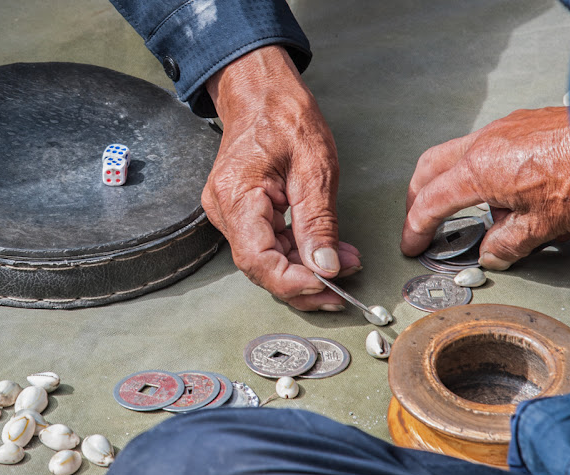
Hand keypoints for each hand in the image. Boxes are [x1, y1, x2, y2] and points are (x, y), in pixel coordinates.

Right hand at [203, 46, 360, 309]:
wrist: (261, 93)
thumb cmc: (284, 117)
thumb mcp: (315, 168)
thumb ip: (319, 223)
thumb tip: (326, 268)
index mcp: (237, 196)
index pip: (257, 259)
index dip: (292, 281)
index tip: (328, 286)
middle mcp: (224, 211)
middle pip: (261, 267)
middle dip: (304, 282)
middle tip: (344, 287)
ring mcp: (230, 214)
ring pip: (266, 260)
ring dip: (305, 270)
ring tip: (344, 264)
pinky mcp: (241, 214)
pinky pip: (267, 245)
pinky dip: (297, 253)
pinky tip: (326, 253)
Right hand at [401, 107, 569, 269]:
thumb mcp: (541, 225)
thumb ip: (507, 244)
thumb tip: (493, 252)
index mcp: (477, 169)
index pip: (430, 203)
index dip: (416, 228)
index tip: (412, 244)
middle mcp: (483, 143)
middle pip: (429, 168)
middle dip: (418, 197)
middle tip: (420, 220)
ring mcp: (503, 128)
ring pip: (458, 154)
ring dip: (454, 182)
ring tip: (475, 211)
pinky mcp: (524, 123)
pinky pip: (487, 146)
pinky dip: (482, 169)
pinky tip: (507, 189)